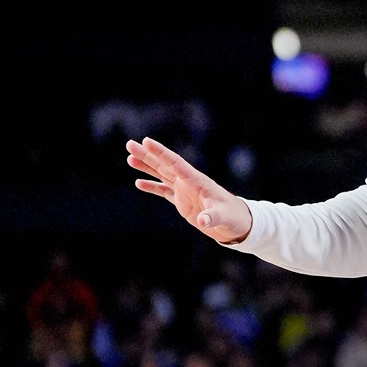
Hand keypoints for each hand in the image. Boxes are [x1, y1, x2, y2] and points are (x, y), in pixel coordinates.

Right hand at [126, 136, 252, 243]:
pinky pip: (164, 191)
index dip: (161, 153)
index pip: (176, 163)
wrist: (237, 224)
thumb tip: (203, 221)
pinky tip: (139, 183)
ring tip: (130, 158)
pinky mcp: (183, 202)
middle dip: (147, 155)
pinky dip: (152, 187)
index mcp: (198, 181)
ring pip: (161, 175)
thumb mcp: (224, 217)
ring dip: (146, 167)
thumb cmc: (233, 217)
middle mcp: (189, 182)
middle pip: (164, 165)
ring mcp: (185, 191)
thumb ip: (213, 217)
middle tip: (129, 144)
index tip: (147, 141)